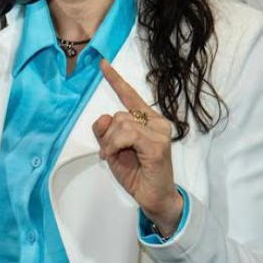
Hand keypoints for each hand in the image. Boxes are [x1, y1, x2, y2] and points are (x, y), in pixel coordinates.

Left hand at [92, 60, 182, 235]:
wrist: (155, 199)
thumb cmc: (138, 175)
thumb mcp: (113, 150)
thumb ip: (106, 132)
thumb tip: (102, 117)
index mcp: (148, 120)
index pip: (130, 96)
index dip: (115, 80)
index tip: (102, 63)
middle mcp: (157, 122)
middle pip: (119, 114)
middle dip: (108, 135)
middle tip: (109, 152)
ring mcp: (160, 133)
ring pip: (121, 123)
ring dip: (111, 142)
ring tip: (115, 156)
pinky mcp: (157, 145)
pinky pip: (127, 134)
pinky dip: (115, 145)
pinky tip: (115, 156)